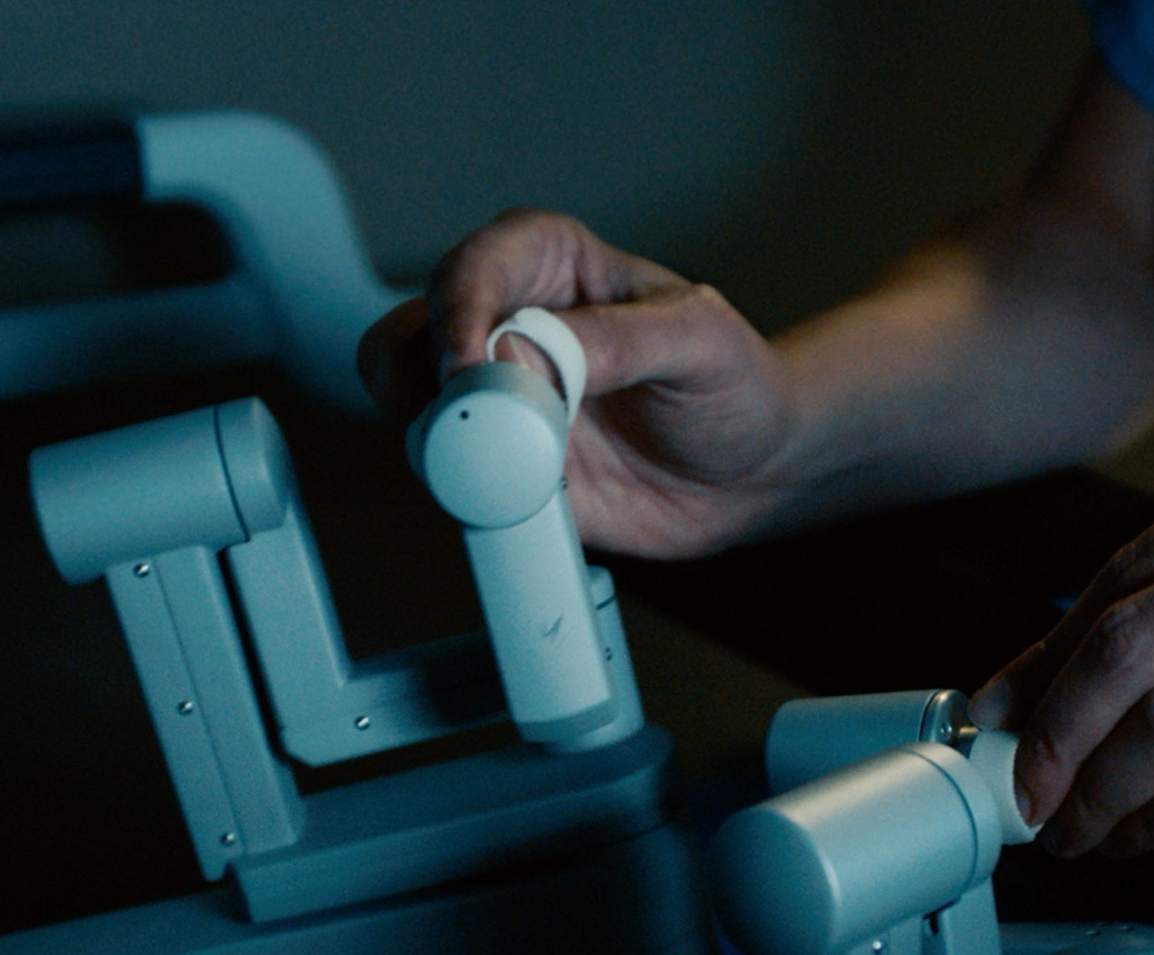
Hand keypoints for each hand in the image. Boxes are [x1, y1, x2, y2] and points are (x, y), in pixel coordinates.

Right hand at [358, 210, 795, 558]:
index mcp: (550, 262)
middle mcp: (503, 321)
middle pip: (415, 331)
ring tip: (507, 465)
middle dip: (433, 382)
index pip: (475, 265)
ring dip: (435, 436)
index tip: (469, 364)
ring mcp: (490, 393)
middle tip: (487, 427)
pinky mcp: (492, 457)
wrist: (748, 474)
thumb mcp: (698, 342)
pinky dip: (461, 484)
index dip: (459, 308)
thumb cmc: (732, 386)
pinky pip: (441, 468)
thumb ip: (615, 341)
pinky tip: (520, 493)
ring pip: (405, 398)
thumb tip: (517, 355)